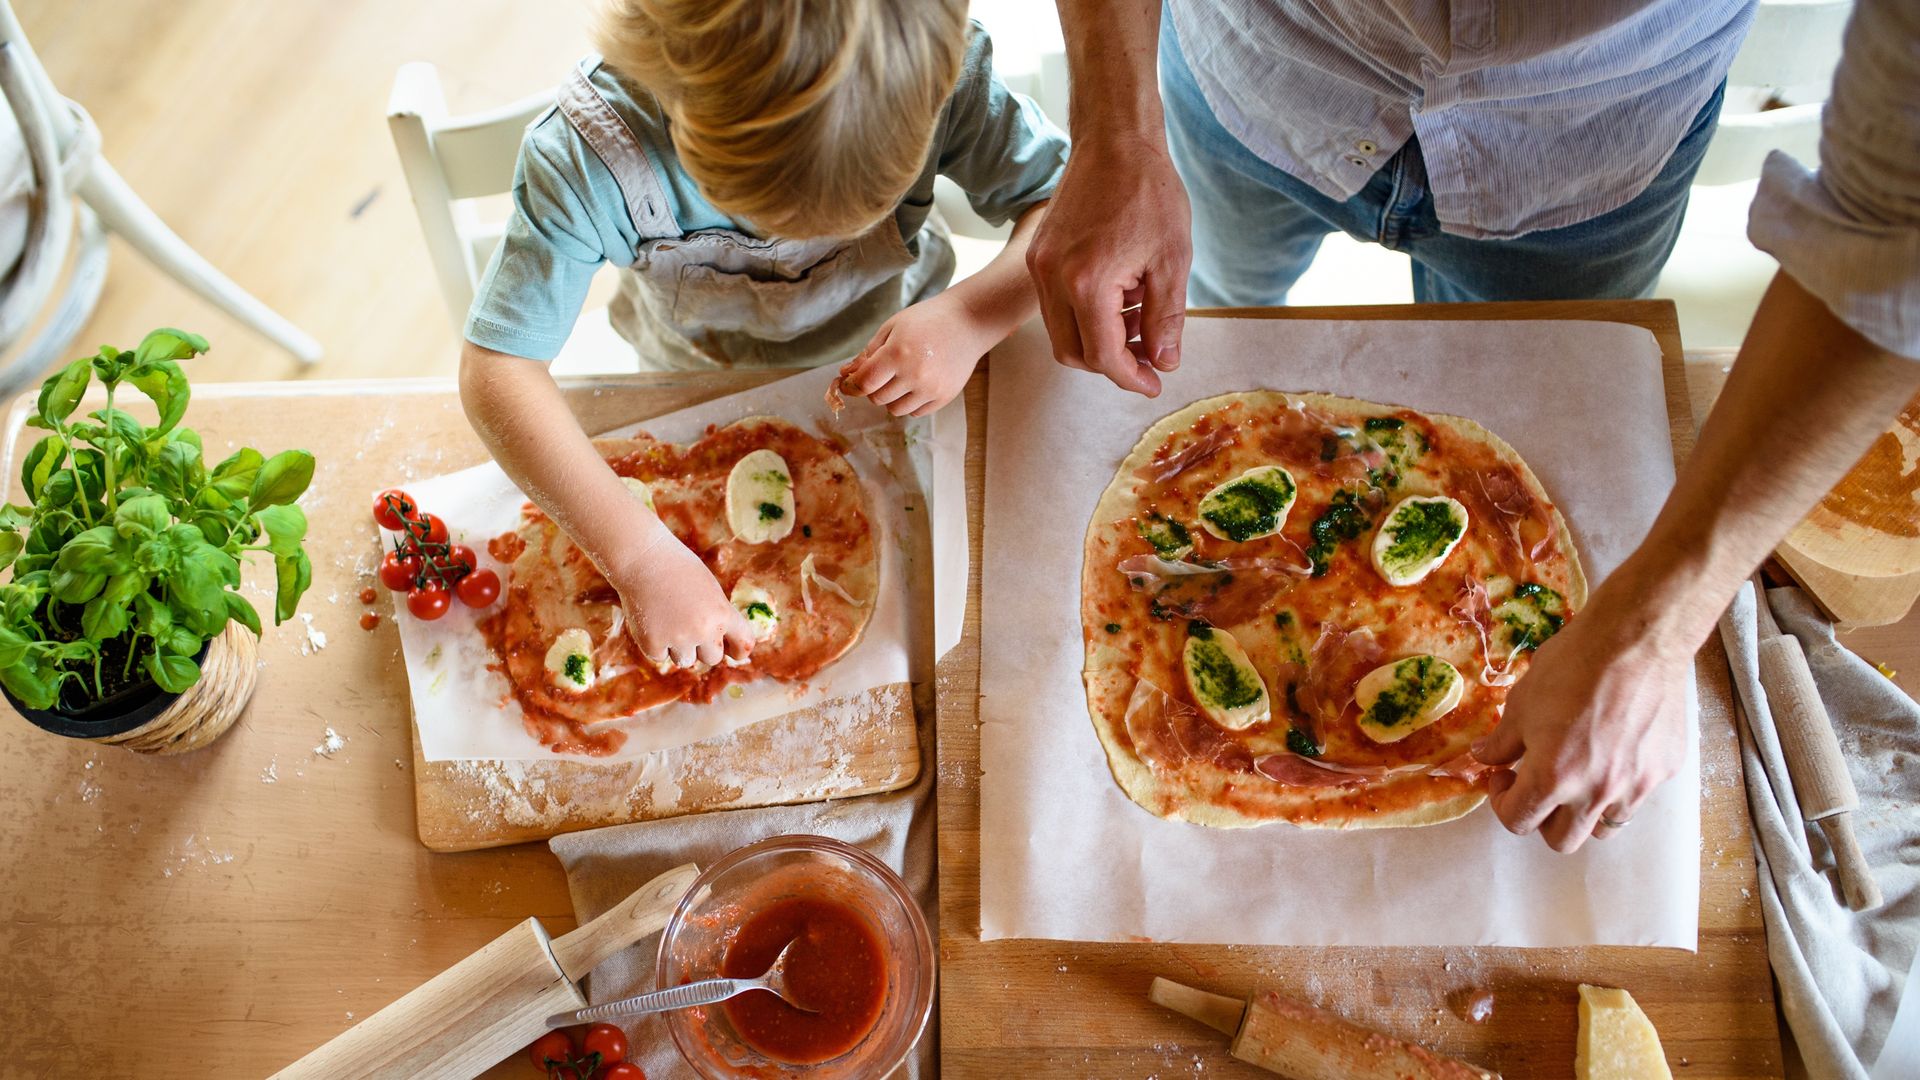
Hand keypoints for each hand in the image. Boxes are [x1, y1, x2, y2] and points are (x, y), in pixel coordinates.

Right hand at [609, 527, 754, 668]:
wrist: (642, 558)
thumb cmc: (677, 568)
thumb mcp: (709, 589)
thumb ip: (717, 616)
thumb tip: (719, 644)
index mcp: (722, 613)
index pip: (743, 643)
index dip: (738, 651)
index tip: (734, 653)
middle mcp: (704, 630)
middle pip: (712, 658)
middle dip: (702, 648)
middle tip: (686, 627)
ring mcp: (678, 639)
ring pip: (685, 661)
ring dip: (677, 648)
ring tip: (667, 619)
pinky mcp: (652, 644)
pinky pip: (659, 656)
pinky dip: (654, 643)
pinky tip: (650, 619)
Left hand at [839, 292, 991, 416]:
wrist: (967, 322)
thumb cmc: (926, 320)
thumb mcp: (892, 327)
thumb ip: (868, 353)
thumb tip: (846, 375)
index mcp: (897, 353)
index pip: (864, 383)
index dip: (852, 386)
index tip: (849, 384)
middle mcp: (914, 374)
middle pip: (878, 399)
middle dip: (874, 388)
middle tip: (882, 374)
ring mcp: (931, 388)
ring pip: (895, 410)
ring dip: (891, 398)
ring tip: (900, 379)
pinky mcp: (944, 397)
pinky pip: (916, 413)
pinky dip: (910, 403)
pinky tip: (916, 384)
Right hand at [1026, 128, 1190, 396]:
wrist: (1115, 141)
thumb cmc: (1149, 193)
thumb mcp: (1172, 259)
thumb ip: (1166, 318)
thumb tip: (1163, 362)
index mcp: (1087, 284)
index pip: (1104, 356)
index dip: (1131, 377)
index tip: (1154, 382)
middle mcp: (1053, 280)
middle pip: (1074, 354)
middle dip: (1111, 364)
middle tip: (1148, 357)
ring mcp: (1039, 267)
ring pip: (1060, 333)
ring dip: (1097, 341)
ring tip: (1138, 321)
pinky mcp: (1037, 256)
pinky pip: (1055, 306)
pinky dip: (1084, 316)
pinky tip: (1118, 297)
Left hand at [1472, 595, 1692, 852]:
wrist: (1636, 639)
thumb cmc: (1573, 665)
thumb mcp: (1522, 702)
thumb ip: (1502, 741)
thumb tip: (1485, 758)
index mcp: (1553, 778)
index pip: (1518, 821)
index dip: (1501, 801)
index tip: (1503, 776)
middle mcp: (1596, 793)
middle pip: (1562, 840)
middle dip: (1541, 818)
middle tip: (1536, 784)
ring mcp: (1636, 786)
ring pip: (1604, 827)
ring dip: (1583, 811)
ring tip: (1577, 775)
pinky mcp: (1664, 771)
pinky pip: (1637, 795)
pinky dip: (1619, 785)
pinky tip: (1612, 750)